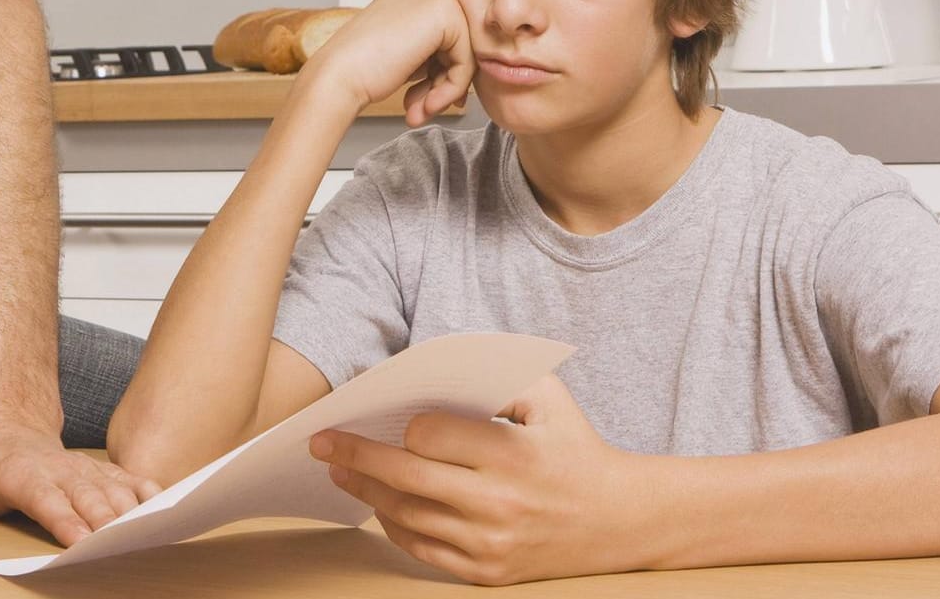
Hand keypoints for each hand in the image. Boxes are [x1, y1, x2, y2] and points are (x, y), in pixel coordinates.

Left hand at [0, 425, 163, 546]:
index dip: (64, 518)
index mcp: (24, 473)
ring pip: (115, 488)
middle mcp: (61, 470)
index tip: (80, 540)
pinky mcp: (105, 472)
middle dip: (105, 519)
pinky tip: (165, 509)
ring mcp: (87, 469)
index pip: (45, 497)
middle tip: (119, 543)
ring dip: (132, 510)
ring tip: (147, 531)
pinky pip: (133, 480)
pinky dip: (150, 493)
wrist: (13, 437)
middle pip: (88, 495)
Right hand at [299, 0, 474, 126]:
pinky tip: (426, 104)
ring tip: (420, 110)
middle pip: (461, 40)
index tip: (427, 97)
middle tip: (424, 107)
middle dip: (444, 81)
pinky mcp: (445, 11)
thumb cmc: (361, 66)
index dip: (441, 69)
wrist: (338, 76)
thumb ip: (436, 52)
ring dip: (445, 90)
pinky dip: (451, 90)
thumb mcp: (407, 50)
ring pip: (467, 52)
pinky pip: (467, 61)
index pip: (451, 31)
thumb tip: (464, 74)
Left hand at [309, 376, 650, 585]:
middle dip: (354, 455)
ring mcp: (490, 544)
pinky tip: (378, 504)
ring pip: (405, 516)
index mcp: (512, 456)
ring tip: (340, 469)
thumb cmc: (575, 446)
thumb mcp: (549, 397)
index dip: (407, 423)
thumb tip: (429, 366)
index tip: (395, 415)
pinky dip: (393, 526)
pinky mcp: (485, 573)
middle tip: (320, 442)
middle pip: (405, 478)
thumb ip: (496, 373)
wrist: (620, 520)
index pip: (430, 436)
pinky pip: (422, 550)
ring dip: (365, 490)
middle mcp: (498, 505)